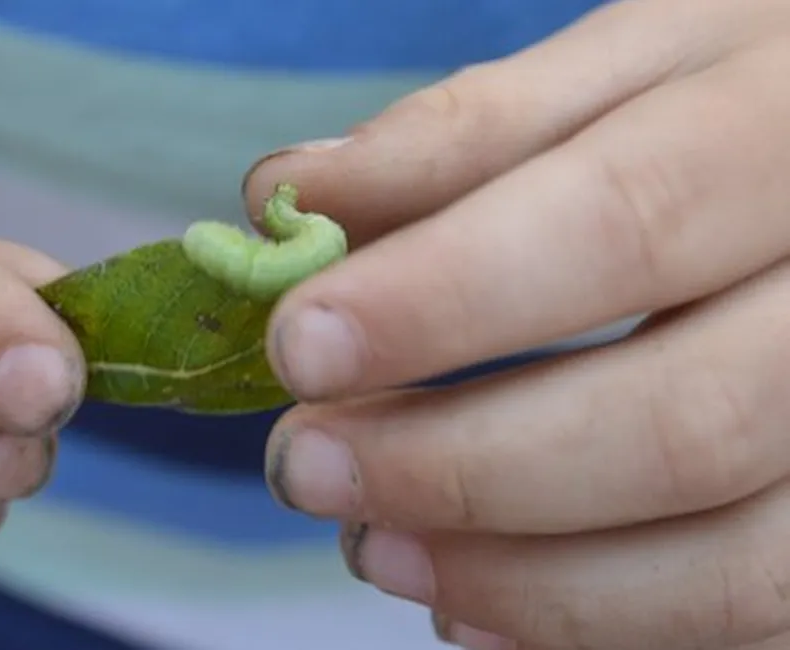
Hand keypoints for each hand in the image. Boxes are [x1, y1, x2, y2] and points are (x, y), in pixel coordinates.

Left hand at [244, 0, 789, 647]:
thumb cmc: (737, 102)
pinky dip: (587, 630)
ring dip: (520, 579)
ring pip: (733, 563)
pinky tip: (472, 601)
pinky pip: (748, 617)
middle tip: (304, 465)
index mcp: (787, 132)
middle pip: (681, 423)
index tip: (301, 345)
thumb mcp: (631, 60)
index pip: (621, 221)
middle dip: (461, 467)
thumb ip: (471, 129)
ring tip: (371, 544)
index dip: (447, 297)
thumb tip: (293, 194)